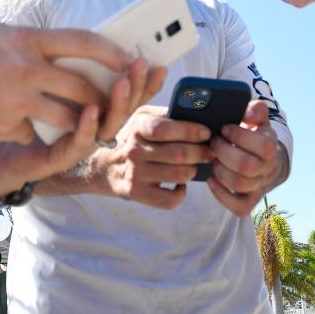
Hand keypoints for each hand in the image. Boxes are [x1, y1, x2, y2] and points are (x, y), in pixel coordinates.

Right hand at [0, 19, 134, 143]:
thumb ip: (25, 38)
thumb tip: (55, 43)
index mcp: (25, 40)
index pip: (82, 43)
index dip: (112, 53)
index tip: (129, 61)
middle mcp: (26, 69)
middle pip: (82, 88)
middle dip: (102, 99)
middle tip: (110, 104)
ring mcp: (16, 101)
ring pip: (67, 118)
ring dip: (78, 124)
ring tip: (80, 124)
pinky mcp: (5, 127)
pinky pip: (34, 134)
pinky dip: (33, 133)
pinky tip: (21, 129)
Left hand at [0, 70, 159, 196]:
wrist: (4, 151)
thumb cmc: (29, 110)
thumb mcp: (52, 80)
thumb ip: (73, 65)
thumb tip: (98, 38)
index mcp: (99, 104)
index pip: (130, 91)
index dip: (145, 79)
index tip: (158, 62)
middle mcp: (97, 123)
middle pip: (127, 104)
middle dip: (138, 84)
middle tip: (141, 65)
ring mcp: (82, 140)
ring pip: (110, 123)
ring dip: (118, 103)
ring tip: (121, 83)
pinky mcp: (63, 155)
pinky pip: (80, 141)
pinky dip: (88, 126)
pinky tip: (91, 111)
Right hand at [91, 105, 212, 208]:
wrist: (104, 167)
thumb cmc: (133, 139)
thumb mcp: (142, 117)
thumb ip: (167, 114)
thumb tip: (199, 114)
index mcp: (137, 127)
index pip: (165, 129)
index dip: (190, 130)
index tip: (206, 132)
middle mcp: (134, 150)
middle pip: (178, 154)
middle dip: (202, 152)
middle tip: (210, 152)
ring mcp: (135, 174)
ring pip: (180, 175)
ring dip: (194, 170)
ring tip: (195, 165)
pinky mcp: (137, 194)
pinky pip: (170, 199)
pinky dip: (182, 192)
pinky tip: (180, 184)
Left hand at [207, 100, 286, 215]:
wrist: (266, 161)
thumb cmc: (255, 136)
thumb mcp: (258, 120)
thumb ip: (256, 110)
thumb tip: (248, 115)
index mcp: (272, 148)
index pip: (263, 145)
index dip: (239, 136)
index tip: (224, 128)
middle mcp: (268, 169)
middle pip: (247, 166)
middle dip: (224, 152)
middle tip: (214, 143)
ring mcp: (259, 187)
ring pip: (239, 184)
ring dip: (220, 170)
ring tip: (213, 159)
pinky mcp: (249, 200)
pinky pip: (239, 206)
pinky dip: (221, 194)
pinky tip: (211, 180)